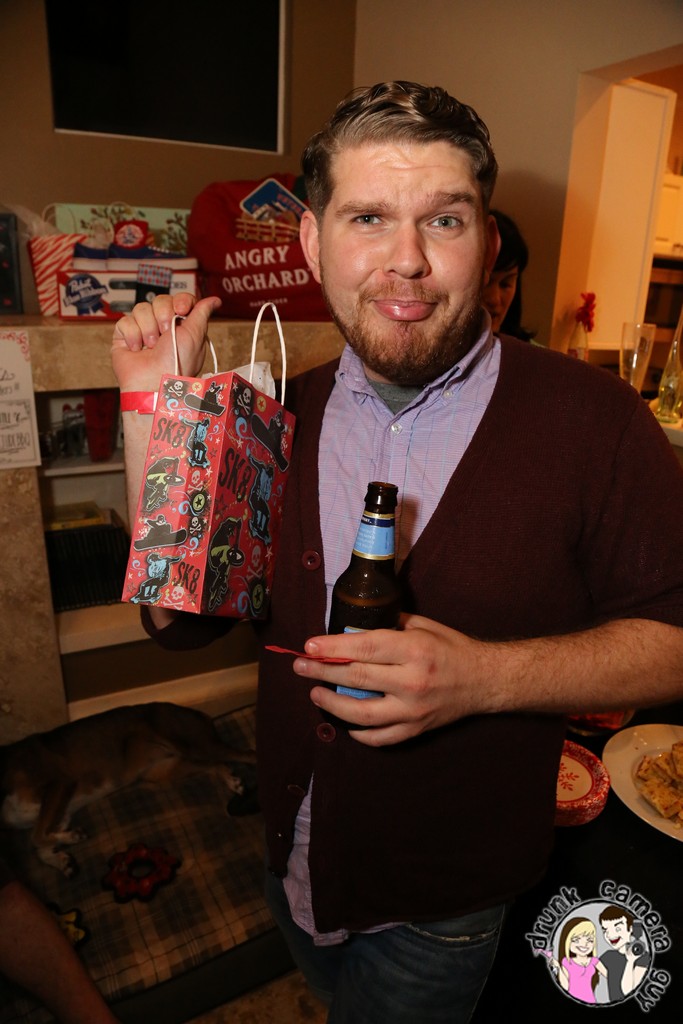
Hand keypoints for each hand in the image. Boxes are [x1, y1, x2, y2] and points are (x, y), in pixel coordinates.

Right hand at [111, 293, 221, 391]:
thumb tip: (215, 300)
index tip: (181, 310)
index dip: (180, 300)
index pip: (180, 299)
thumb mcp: (195, 335)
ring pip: (141, 308)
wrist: (154, 383)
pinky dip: (132, 335)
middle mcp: (162, 327)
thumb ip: (202, 313)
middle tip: (165, 334)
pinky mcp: (125, 337)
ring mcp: (143, 331)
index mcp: (182, 326)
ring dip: (148, 328)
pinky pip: (125, 321)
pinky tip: (137, 349)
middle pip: (160, 300)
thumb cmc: (178, 364)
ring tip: (151, 347)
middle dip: (163, 315)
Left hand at [292, 614, 487, 745]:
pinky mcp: (415, 729)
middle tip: (300, 666)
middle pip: (355, 678)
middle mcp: (412, 681)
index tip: (308, 646)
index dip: (331, 648)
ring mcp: (413, 710)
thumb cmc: (451, 647)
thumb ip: (389, 625)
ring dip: (331, 704)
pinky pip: (379, 737)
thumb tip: (353, 627)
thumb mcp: (423, 625)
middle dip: (322, 672)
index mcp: (414, 650)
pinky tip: (343, 721)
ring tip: (315, 693)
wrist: (484, 680)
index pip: (363, 649)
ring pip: (361, 714)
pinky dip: (357, 732)